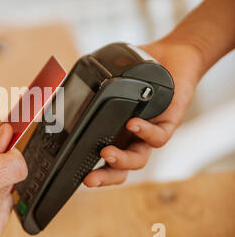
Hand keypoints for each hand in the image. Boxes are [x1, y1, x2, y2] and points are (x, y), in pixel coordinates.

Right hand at [83, 39, 202, 186]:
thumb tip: (63, 89)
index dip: (92, 171)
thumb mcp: (110, 81)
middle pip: (119, 169)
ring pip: (138, 159)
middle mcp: (131, 138)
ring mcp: (149, 133)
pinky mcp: (169, 124)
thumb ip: (90, 88)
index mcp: (115, 133)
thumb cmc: (141, 72)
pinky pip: (158, 136)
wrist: (173, 57)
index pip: (103, 159)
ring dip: (122, 160)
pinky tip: (133, 124)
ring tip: (107, 153)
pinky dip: (145, 133)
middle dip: (104, 177)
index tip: (77, 177)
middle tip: (89, 180)